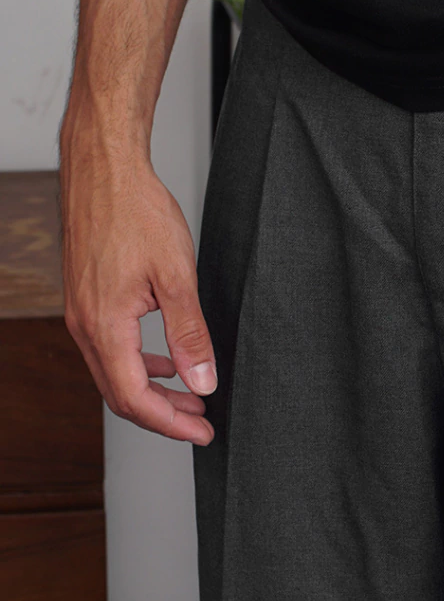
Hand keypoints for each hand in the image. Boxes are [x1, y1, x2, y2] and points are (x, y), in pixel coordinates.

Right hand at [59, 122, 215, 444]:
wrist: (104, 168)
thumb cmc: (135, 210)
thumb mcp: (176, 277)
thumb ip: (190, 335)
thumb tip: (202, 381)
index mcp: (104, 326)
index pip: (134, 397)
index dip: (171, 423)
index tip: (203, 432)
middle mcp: (86, 325)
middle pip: (121, 394)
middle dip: (164, 415)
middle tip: (202, 425)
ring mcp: (83, 313)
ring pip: (116, 373)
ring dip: (155, 391)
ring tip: (193, 400)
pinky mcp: (89, 300)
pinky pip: (112, 349)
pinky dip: (142, 365)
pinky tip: (169, 363)